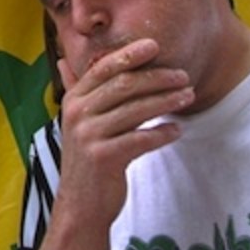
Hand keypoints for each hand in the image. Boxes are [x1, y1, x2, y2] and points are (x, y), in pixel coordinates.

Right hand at [56, 38, 192, 226]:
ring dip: (166, 101)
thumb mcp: (76, 121)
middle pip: (123, 85)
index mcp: (72, 100)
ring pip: (135, 110)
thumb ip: (74, 89)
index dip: (129, 54)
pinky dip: (161, 133)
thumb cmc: (86, 158)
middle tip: (183, 75)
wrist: (80, 204)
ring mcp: (89, 136)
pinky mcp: (104, 158)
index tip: (155, 45)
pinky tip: (176, 130)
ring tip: (188, 96)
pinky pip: (140, 139)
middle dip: (156, 77)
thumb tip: (62, 58)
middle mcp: (77, 114)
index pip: (103, 68)